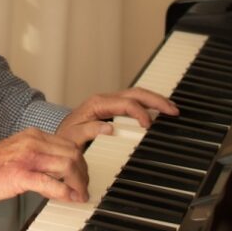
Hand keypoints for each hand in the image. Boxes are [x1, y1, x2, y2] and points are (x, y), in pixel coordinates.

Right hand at [0, 128, 88, 202]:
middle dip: (83, 173)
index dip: (80, 161)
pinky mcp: (22, 175)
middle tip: (83, 187)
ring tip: (79, 194)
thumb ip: (40, 155)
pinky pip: (51, 183)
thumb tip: (60, 170)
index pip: (68, 143)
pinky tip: (70, 198)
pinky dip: (65, 192)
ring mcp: (28, 158)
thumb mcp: (20, 151)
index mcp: (33, 135)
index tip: (82, 175)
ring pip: (67, 165)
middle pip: (72, 153)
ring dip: (78, 183)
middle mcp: (33, 142)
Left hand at [56, 87, 178, 145]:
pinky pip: (133, 101)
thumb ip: (88, 131)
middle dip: (156, 100)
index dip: (140, 113)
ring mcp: (109, 102)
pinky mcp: (112, 108)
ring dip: (155, 100)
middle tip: (172, 110)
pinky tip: (158, 110)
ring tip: (171, 108)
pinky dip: (148, 104)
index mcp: (97, 104)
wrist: (59, 136)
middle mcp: (104, 100)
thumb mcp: (72, 136)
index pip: (125, 103)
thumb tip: (109, 128)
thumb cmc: (65, 137)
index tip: (149, 125)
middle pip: (136, 94)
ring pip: (137, 95)